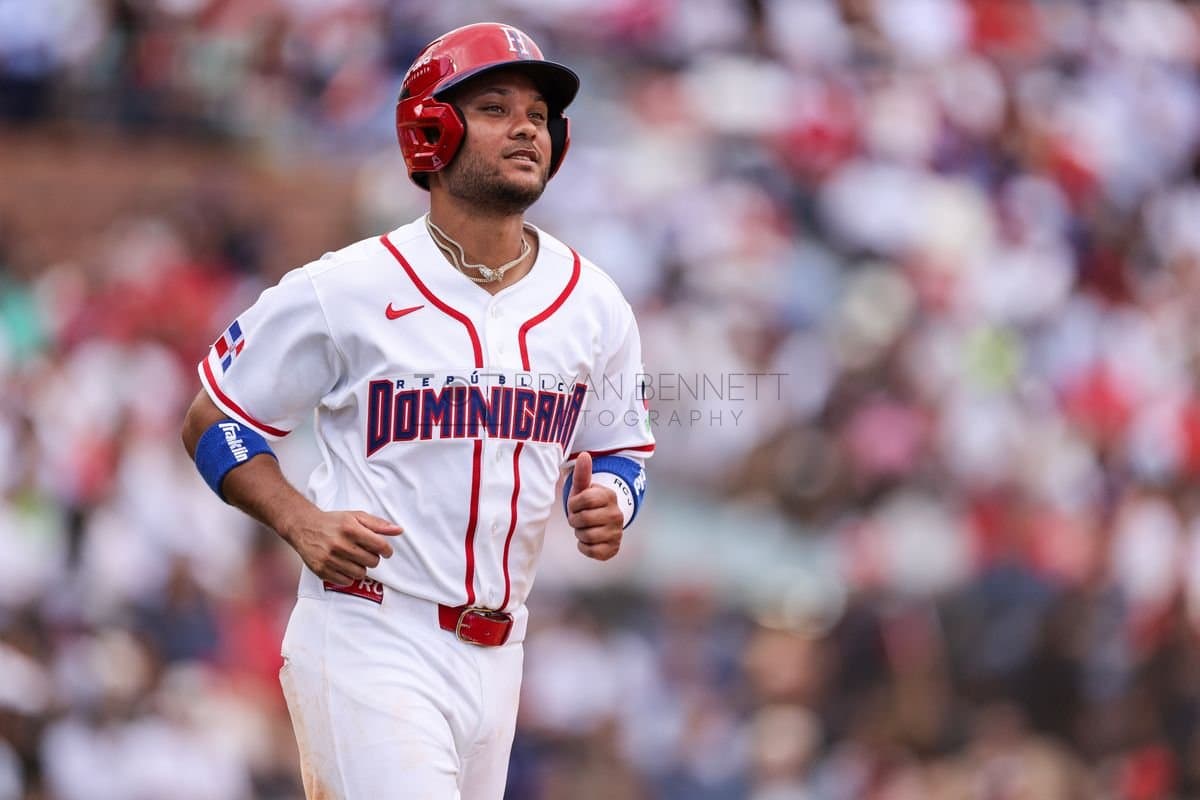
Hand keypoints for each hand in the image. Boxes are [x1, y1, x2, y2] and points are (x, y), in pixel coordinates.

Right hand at [279, 510, 402, 584]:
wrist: (304, 527)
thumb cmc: (334, 522)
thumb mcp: (356, 517)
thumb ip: (378, 524)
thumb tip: (399, 530)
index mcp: (350, 529)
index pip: (380, 546)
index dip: (387, 550)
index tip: (385, 551)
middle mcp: (339, 544)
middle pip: (372, 562)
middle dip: (373, 558)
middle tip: (366, 552)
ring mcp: (329, 559)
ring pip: (360, 573)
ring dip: (361, 567)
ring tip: (354, 559)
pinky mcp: (321, 570)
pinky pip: (346, 581)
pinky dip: (349, 576)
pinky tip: (345, 566)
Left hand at [566, 452, 623, 560]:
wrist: (602, 523)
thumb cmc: (588, 504)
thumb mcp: (584, 489)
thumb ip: (583, 474)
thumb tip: (584, 455)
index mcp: (609, 496)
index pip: (582, 500)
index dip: (573, 504)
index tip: (576, 505)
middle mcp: (616, 515)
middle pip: (582, 519)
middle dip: (575, 520)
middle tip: (579, 518)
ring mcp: (616, 532)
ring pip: (586, 536)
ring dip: (579, 533)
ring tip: (584, 528)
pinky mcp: (613, 548)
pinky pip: (591, 551)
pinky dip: (584, 546)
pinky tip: (588, 540)